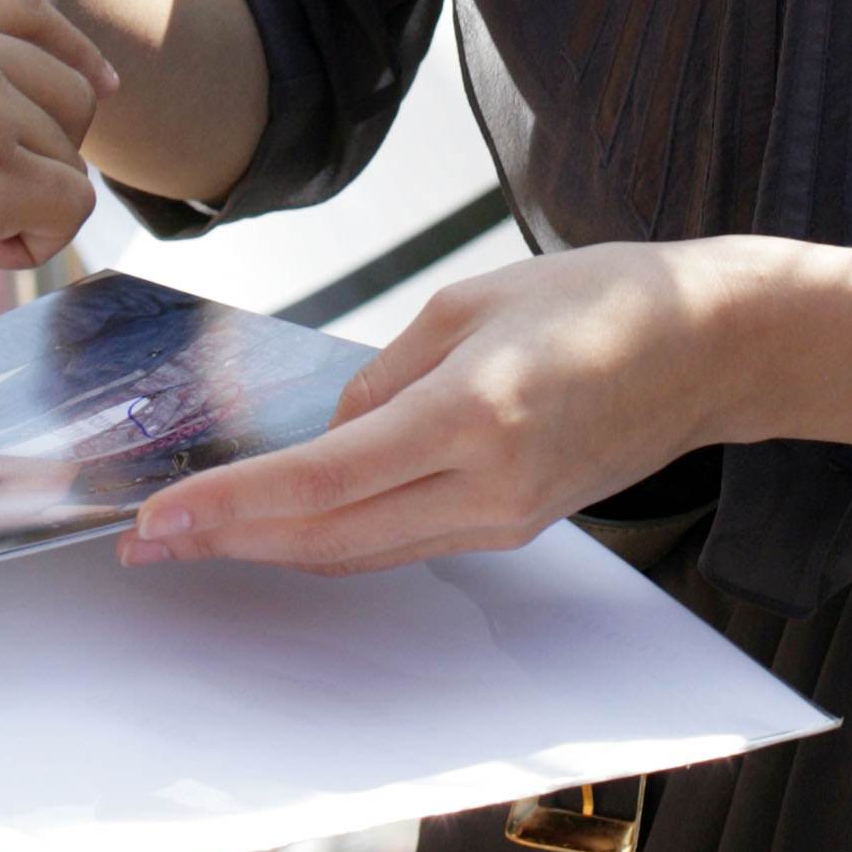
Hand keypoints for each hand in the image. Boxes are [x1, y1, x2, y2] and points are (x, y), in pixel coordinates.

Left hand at [118, 244, 736, 575]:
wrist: (706, 349)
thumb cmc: (595, 300)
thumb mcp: (468, 305)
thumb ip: (385, 376)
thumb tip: (326, 435)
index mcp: (472, 416)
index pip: (322, 479)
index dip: (232, 505)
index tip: (159, 517)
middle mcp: (486, 486)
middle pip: (329, 535)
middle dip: (228, 541)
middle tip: (145, 541)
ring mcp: (504, 518)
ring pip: (361, 551)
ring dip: (272, 547)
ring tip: (193, 536)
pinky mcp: (514, 525)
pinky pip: (403, 540)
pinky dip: (333, 535)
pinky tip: (284, 521)